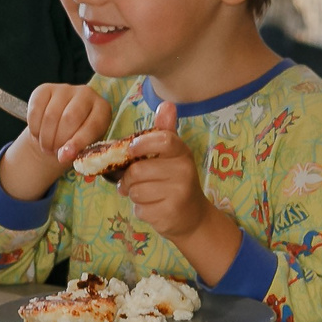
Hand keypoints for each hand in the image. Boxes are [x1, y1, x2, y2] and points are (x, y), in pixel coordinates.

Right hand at [27, 81, 113, 163]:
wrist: (60, 126)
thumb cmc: (77, 138)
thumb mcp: (84, 146)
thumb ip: (77, 151)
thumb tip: (64, 156)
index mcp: (103, 109)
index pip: (92, 125)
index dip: (78, 142)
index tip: (64, 157)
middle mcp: (87, 93)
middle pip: (70, 118)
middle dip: (58, 140)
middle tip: (53, 152)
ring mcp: (65, 88)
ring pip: (51, 115)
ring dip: (45, 137)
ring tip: (46, 147)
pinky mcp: (45, 88)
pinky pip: (36, 109)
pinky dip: (35, 127)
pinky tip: (38, 134)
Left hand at [117, 102, 208, 234]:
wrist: (192, 217)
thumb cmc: (175, 181)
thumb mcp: (172, 155)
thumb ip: (165, 132)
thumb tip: (167, 104)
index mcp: (182, 153)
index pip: (163, 140)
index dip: (141, 144)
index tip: (131, 150)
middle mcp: (184, 171)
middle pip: (137, 170)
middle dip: (128, 179)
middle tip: (132, 182)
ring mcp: (178, 193)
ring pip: (136, 190)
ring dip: (133, 195)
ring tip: (146, 195)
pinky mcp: (170, 214)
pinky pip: (140, 209)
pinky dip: (140, 210)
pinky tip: (153, 208)